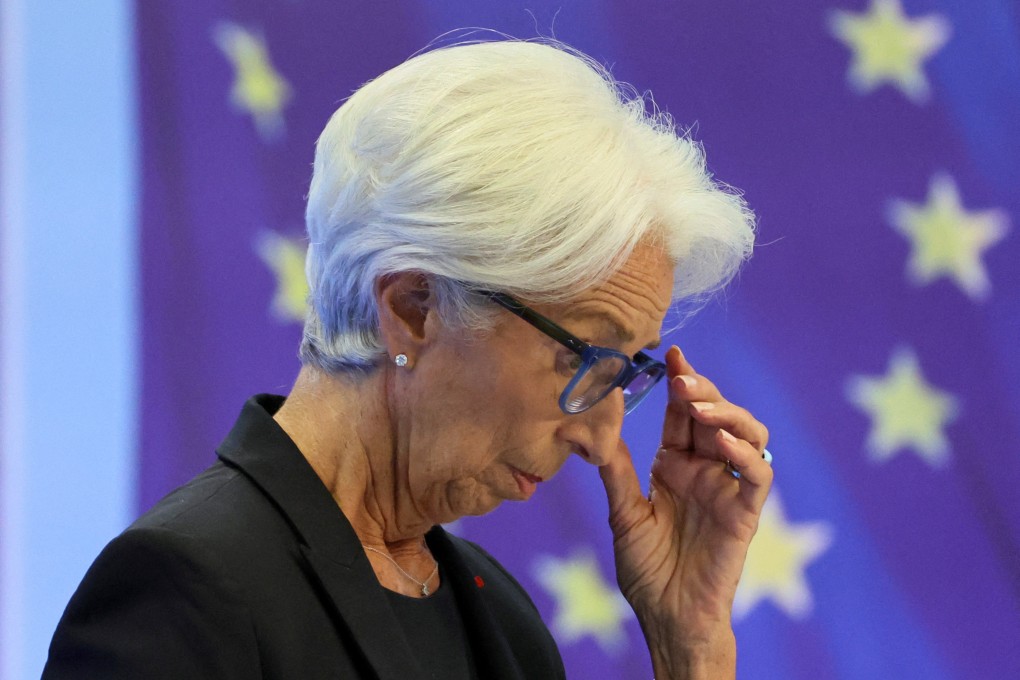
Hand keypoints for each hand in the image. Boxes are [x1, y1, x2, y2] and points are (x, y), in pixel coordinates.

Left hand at [598, 345, 771, 677]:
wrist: (667, 616)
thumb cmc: (647, 569)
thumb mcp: (624, 513)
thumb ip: (618, 471)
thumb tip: (599, 424)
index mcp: (676, 464)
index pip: (681, 413)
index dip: (679, 382)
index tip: (669, 353)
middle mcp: (705, 469)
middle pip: (714, 413)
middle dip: (700, 388)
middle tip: (679, 374)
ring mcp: (728, 487)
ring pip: (746, 432)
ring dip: (726, 411)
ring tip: (698, 403)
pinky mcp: (746, 511)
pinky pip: (758, 473)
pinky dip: (746, 452)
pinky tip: (722, 441)